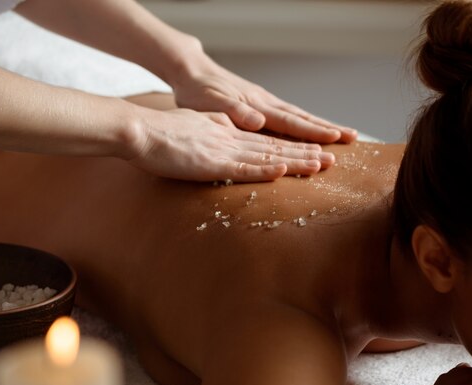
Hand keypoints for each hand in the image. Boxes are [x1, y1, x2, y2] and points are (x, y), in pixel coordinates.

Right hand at [126, 107, 334, 181]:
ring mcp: (222, 150)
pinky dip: (263, 171)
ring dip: (293, 162)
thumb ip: (215, 129)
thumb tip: (230, 130)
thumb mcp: (195, 125)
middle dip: (303, 154)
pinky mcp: (210, 163)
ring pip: (264, 157)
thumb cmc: (161, 132)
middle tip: (331, 160)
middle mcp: (230, 138)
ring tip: (320, 165)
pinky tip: (282, 172)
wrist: (140, 130)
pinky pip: (241, 168)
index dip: (290, 146)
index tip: (312, 151)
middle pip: (273, 148)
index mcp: (226, 131)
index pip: (264, 140)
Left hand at [172, 58, 356, 143]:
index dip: (312, 132)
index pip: (290, 122)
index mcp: (256, 106)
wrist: (192, 72)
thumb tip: (258, 122)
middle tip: (353, 138)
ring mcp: (263, 103)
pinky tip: (308, 130)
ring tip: (340, 134)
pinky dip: (302, 124)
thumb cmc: (198, 90)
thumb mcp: (212, 103)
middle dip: (327, 129)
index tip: (335, 139)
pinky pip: (286, 116)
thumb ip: (234, 112)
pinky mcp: (258, 105)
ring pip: (297, 116)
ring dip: (319, 126)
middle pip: (301, 118)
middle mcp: (265, 104)